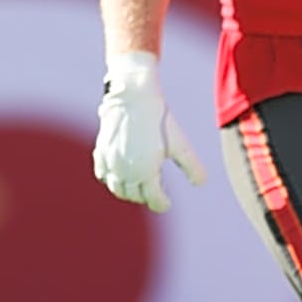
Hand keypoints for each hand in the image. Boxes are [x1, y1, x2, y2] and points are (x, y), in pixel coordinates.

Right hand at [93, 51, 205, 212]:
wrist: (133, 97)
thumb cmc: (160, 121)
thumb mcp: (181, 145)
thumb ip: (192, 166)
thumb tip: (200, 184)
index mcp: (146, 172)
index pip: (153, 199)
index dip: (161, 204)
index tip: (166, 204)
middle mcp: (126, 170)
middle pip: (134, 195)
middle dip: (145, 197)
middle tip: (155, 195)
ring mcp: (111, 161)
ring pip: (116, 188)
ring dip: (128, 192)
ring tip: (139, 188)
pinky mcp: (101, 151)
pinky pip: (102, 174)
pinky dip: (111, 180)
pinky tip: (120, 176)